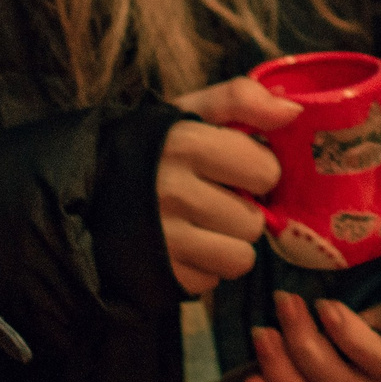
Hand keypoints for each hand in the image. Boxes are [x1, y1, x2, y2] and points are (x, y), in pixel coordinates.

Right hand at [161, 77, 300, 295]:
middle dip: (242, 210)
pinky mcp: (161, 274)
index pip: (266, 171)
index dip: (256, 170)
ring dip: (229, 244)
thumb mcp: (190, 111)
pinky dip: (206, 267)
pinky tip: (185, 246)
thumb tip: (293, 110)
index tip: (233, 168)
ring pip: (240, 257)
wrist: (87, 187)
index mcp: (186, 144)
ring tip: (203, 225)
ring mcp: (165, 239)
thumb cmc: (153, 146)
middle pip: (255, 221)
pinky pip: (214, 282)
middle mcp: (174, 192)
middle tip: (214, 198)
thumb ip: (242, 99)